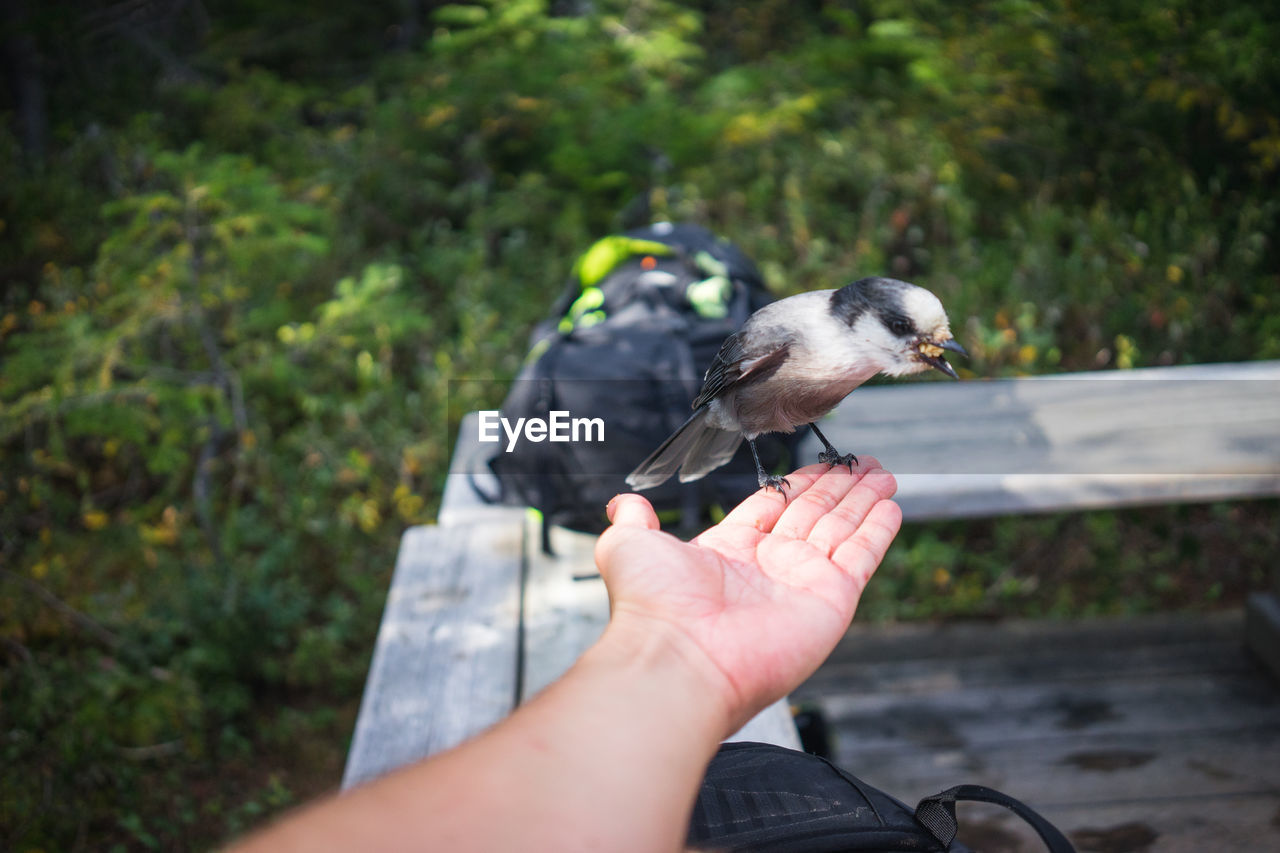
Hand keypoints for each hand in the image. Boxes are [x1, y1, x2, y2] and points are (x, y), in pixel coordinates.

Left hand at [594, 460, 900, 732]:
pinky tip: (890, 504)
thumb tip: (621, 503)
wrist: (677, 658)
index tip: (819, 463)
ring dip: (863, 500)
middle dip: (839, 487)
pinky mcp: (829, 601)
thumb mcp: (627, 545)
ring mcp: (801, 585)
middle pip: (812, 515)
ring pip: (840, 530)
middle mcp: (767, 568)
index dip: (798, 484)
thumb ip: (633, 519)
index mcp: (728, 551)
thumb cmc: (652, 607)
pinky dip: (877, 531)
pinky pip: (859, 557)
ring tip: (882, 472)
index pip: (773, 508)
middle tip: (862, 462)